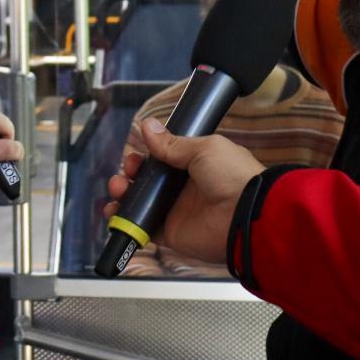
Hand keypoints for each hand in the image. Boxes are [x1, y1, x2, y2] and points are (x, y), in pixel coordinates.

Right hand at [104, 117, 260, 263]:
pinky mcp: (170, 233)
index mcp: (193, 166)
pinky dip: (126, 222)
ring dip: (123, 194)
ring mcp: (175, 211)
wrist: (245, 214)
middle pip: (146, 180)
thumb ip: (172, 143)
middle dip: (130, 173)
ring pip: (140, 202)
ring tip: (117, 187)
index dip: (144, 157)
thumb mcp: (203, 148)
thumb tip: (147, 126)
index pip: (160, 160)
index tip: (136, 154)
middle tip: (128, 171)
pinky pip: (143, 228)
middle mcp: (182, 189)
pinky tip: (114, 211)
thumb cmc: (233, 176)